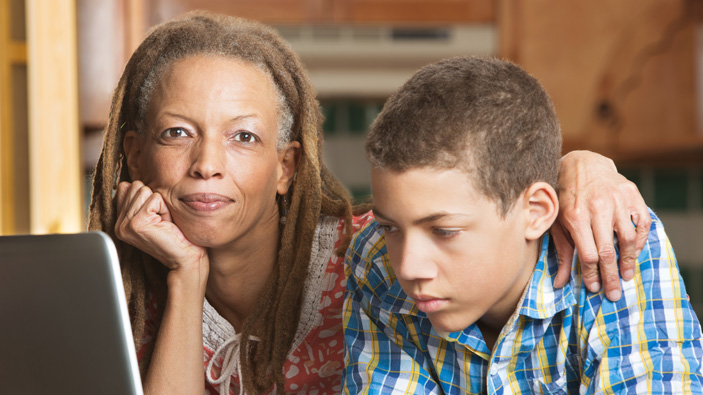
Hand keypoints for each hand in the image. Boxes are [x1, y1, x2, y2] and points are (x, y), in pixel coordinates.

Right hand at [115, 181, 207, 274]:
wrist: (185, 258)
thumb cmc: (175, 235)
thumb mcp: (154, 215)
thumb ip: (139, 200)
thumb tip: (130, 182)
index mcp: (120, 222)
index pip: (126, 187)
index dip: (148, 197)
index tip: (155, 216)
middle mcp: (119, 224)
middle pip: (136, 186)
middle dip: (154, 199)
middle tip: (161, 221)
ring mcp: (126, 224)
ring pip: (144, 190)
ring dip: (160, 204)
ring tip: (163, 223)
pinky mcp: (137, 223)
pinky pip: (155, 198)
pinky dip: (165, 209)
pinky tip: (166, 224)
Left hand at [551, 150, 650, 300]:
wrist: (580, 163)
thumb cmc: (565, 197)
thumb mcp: (557, 223)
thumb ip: (561, 253)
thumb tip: (560, 284)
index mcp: (575, 216)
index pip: (588, 254)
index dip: (592, 275)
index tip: (594, 288)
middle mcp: (597, 208)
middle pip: (608, 251)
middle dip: (611, 277)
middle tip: (615, 295)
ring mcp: (616, 199)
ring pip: (629, 239)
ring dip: (629, 261)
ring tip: (626, 276)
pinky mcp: (631, 193)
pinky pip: (642, 222)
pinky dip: (641, 240)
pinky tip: (635, 252)